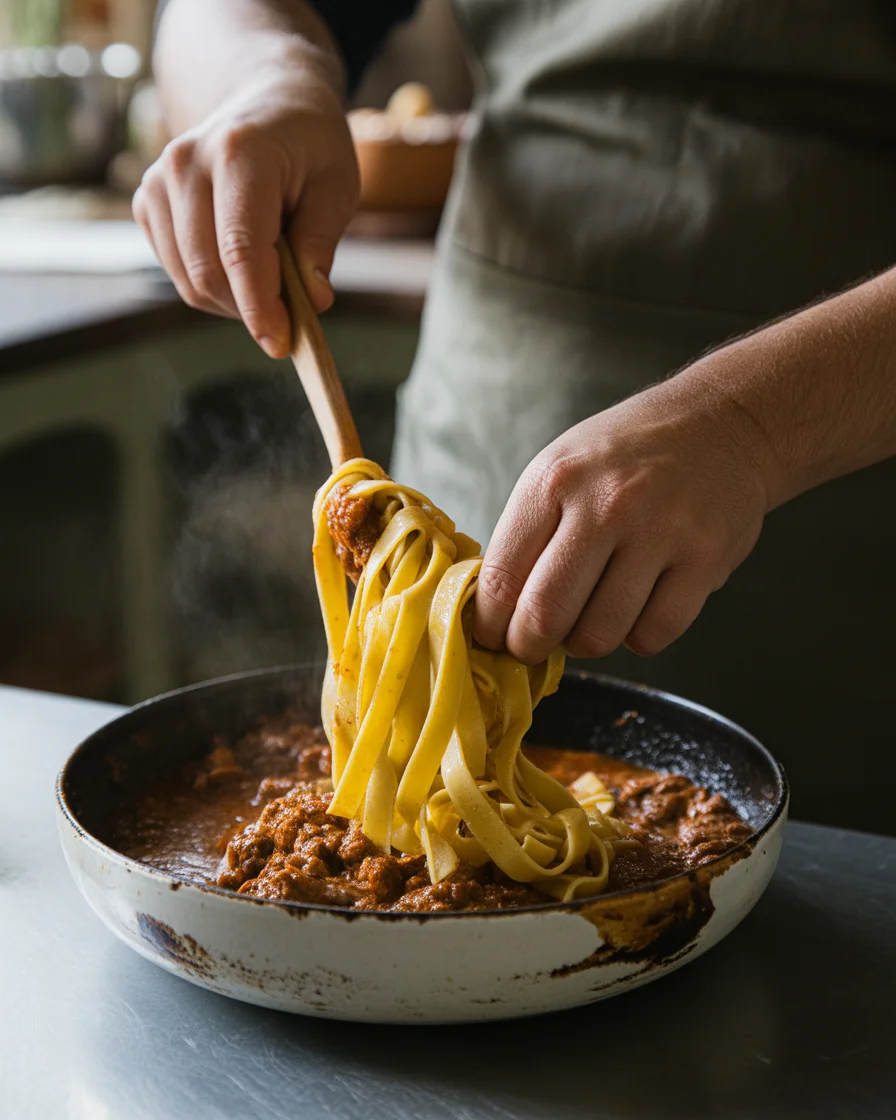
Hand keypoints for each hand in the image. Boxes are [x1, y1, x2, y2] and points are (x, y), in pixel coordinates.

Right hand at [133, 71, 357, 357]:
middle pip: (209, 273)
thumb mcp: (337, 186)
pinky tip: (242, 266)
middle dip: (251, 310)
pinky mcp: (147, 203)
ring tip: (272, 280)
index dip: (259, 306)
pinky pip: (178, 273)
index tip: (281, 344)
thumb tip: (312, 302)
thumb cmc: (310, 147)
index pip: (240, 249)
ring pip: (189, 282)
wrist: (267, 102)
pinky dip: (213, 288)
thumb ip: (321, 244)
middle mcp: (186, 165)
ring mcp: (158, 183)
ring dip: (233, 303)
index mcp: (238, 154)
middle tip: (291, 317)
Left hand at [473, 374, 773, 663]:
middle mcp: (606, 505)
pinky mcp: (705, 560)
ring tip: (588, 619)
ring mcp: (660, 533)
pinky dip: (637, 637)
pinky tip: (636, 608)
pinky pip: (653, 635)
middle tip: (530, 647)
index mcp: (555, 481)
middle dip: (527, 647)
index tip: (490, 636)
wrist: (724, 422)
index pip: (501, 577)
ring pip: (599, 635)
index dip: (487, 624)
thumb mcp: (562, 468)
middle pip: (544, 616)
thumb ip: (527, 535)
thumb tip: (495, 610)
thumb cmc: (629, 454)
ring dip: (585, 642)